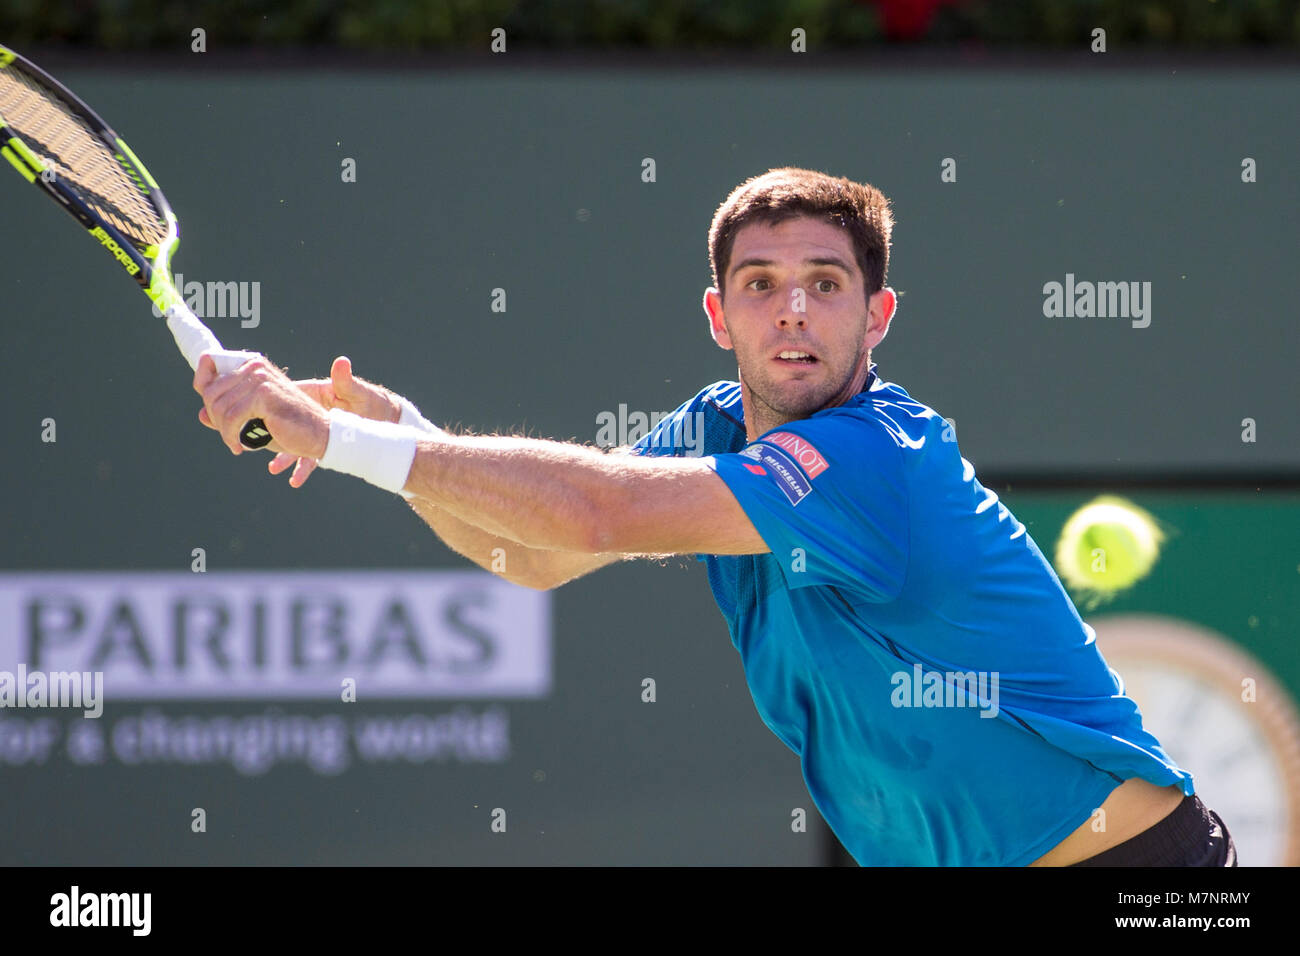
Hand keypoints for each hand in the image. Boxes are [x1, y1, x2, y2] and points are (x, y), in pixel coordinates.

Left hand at [194, 353, 329, 460]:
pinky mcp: (264, 395)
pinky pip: (232, 417)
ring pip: (219, 406)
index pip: (210, 364)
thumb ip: (228, 413)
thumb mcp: (253, 419)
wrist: (319, 435)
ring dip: (224, 430)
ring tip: (235, 442)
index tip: (211, 414)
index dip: (203, 388)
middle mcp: (255, 367)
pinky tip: (239, 446)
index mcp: (253, 365)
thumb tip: (201, 414)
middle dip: (215, 418)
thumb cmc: (288, 427)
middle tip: (229, 435)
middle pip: (211, 391)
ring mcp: (260, 379)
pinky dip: (231, 436)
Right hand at [262, 355, 401, 487]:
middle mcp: (308, 414)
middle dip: (266, 434)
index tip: (249, 411)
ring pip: (291, 444)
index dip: (262, 403)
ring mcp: (313, 431)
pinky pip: (308, 459)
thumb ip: (346, 382)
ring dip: (283, 457)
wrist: (385, 420)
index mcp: (312, 394)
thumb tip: (342, 363)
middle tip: (251, 442)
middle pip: (279, 423)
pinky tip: (294, 481)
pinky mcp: (322, 445)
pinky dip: (301, 470)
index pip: (280, 396)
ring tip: (274, 468)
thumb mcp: (358, 393)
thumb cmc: (372, 401)